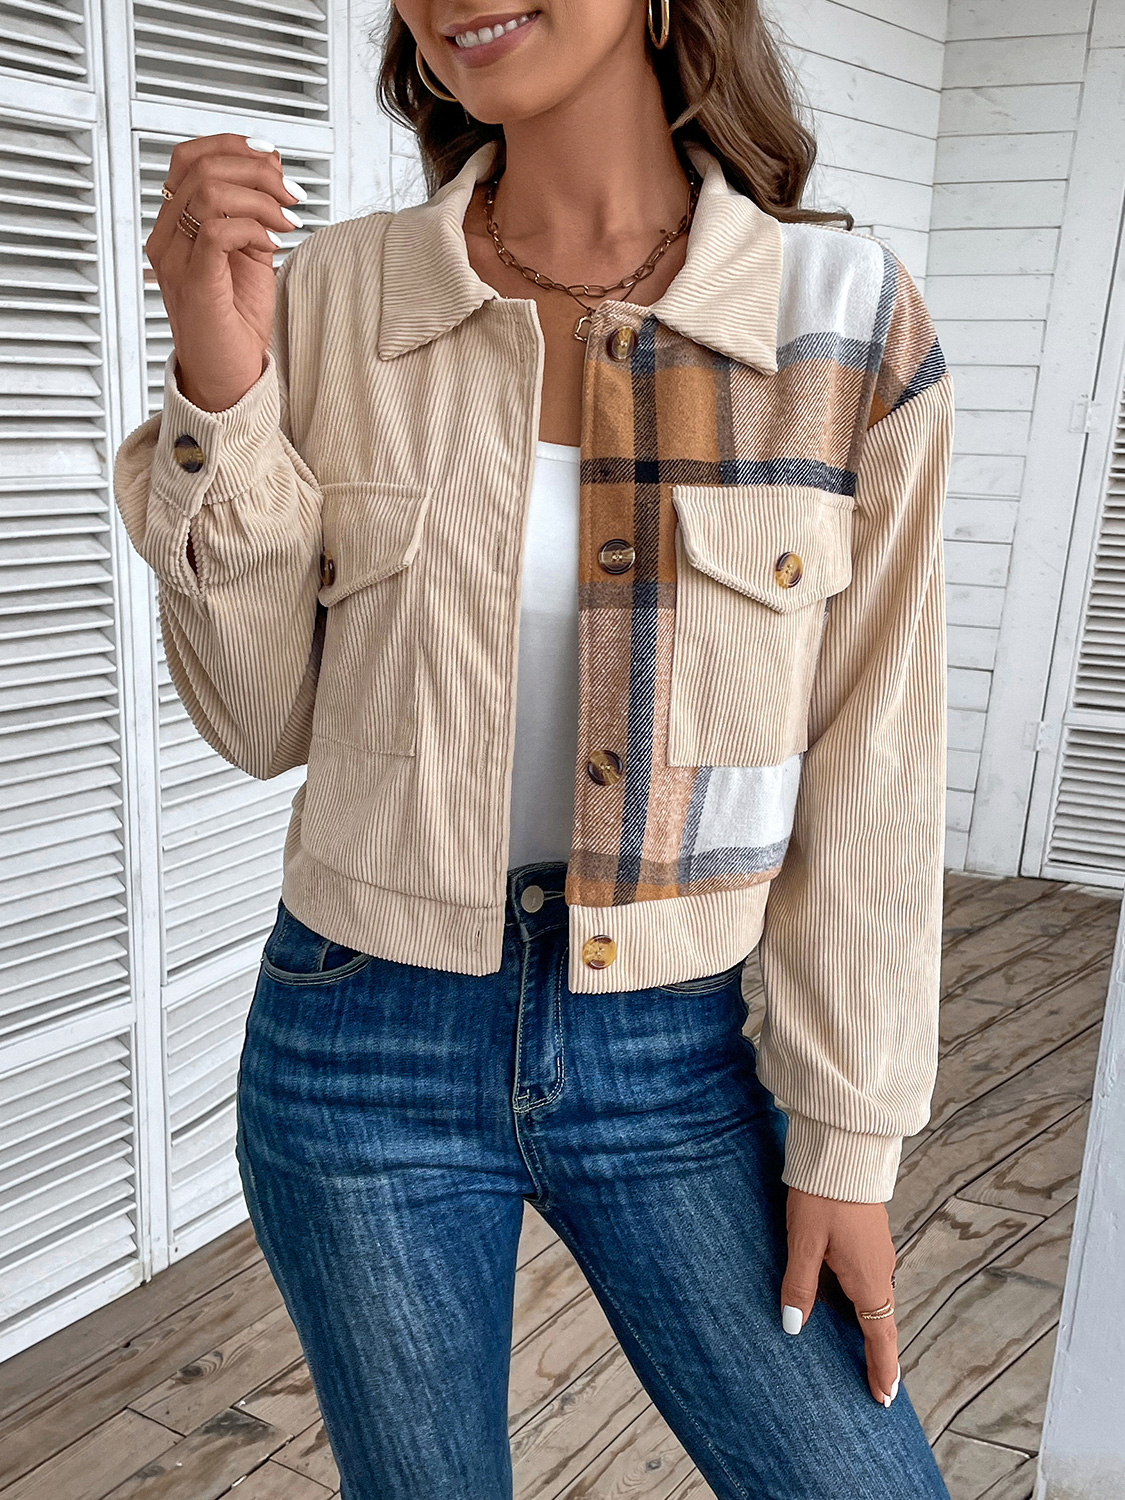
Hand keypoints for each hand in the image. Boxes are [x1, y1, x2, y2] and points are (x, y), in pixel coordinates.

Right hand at [145, 133, 305, 411]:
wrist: (228, 378)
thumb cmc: (236, 325)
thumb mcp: (252, 254)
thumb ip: (255, 211)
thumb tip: (271, 166)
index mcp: (177, 227)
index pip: (189, 158)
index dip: (232, 145)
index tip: (271, 158)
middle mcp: (168, 239)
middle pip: (199, 165)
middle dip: (255, 169)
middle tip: (288, 194)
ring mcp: (176, 260)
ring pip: (209, 191)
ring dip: (259, 198)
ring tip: (284, 221)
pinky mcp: (194, 282)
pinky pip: (216, 229)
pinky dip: (252, 226)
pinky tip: (271, 243)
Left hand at [779, 1186, 900, 1405]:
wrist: (844, 1150)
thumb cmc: (822, 1195)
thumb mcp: (803, 1242)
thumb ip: (799, 1285)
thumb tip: (794, 1327)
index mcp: (868, 1277)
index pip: (880, 1335)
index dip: (882, 1368)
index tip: (884, 1398)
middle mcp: (881, 1269)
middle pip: (882, 1320)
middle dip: (879, 1354)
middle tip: (877, 1386)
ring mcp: (880, 1251)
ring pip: (876, 1298)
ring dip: (872, 1326)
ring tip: (863, 1352)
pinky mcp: (871, 1236)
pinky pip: (872, 1279)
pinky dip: (866, 1301)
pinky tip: (850, 1303)